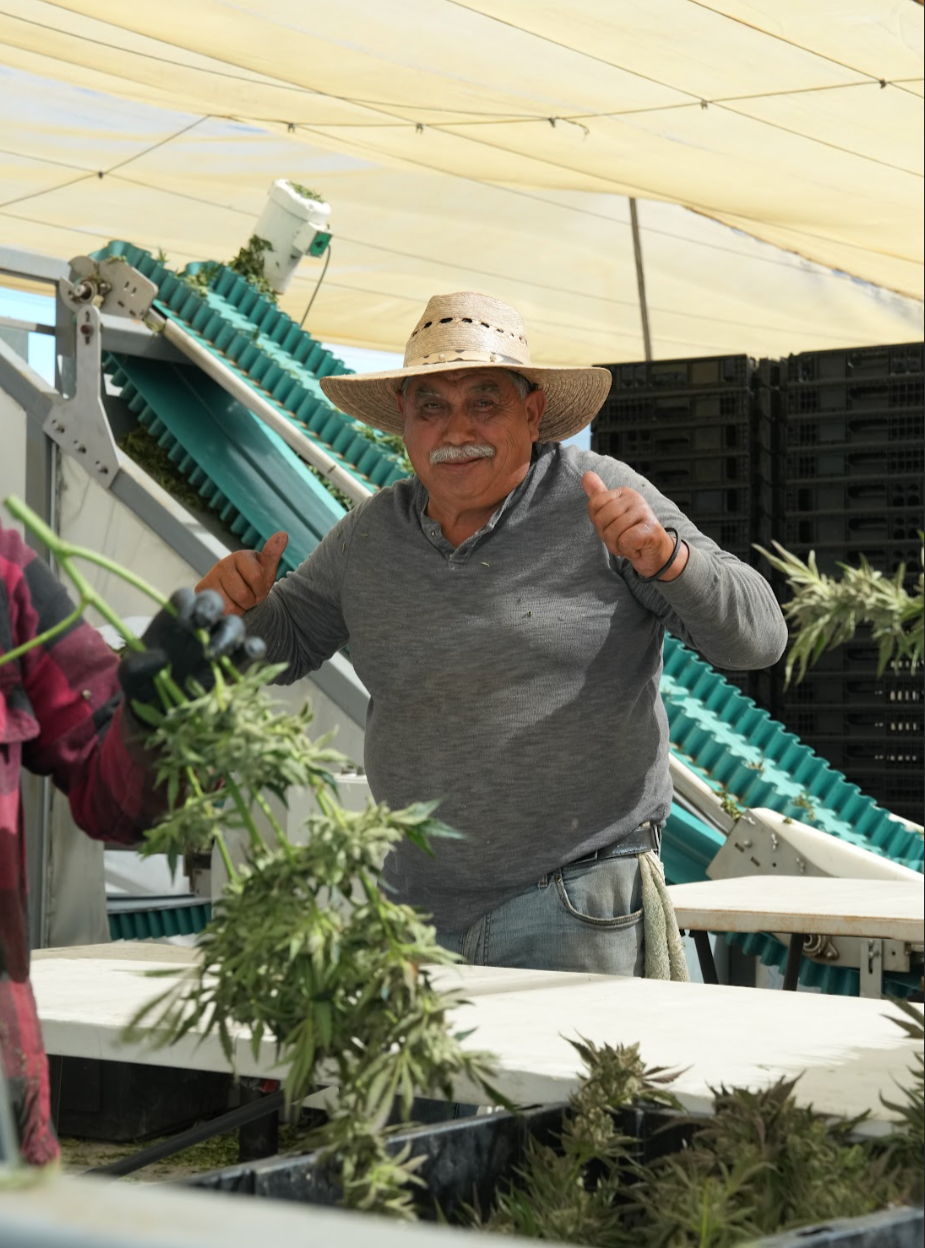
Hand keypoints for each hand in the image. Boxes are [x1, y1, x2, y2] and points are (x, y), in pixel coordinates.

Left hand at [119, 588, 266, 708]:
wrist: (158, 712)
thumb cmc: (143, 685)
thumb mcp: (129, 677)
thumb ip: (135, 666)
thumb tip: (160, 658)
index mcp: (172, 620)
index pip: (184, 597)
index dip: (187, 603)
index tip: (183, 621)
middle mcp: (198, 626)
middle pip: (213, 601)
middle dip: (210, 607)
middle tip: (202, 623)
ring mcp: (218, 643)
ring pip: (234, 624)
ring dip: (228, 634)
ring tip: (213, 655)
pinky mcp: (233, 663)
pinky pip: (249, 649)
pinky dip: (254, 648)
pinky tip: (250, 653)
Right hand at [195, 531, 287, 615]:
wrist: (237, 597)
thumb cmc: (254, 583)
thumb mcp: (266, 571)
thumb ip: (273, 554)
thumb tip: (283, 534)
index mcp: (240, 556)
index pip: (257, 578)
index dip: (261, 590)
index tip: (258, 587)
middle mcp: (222, 564)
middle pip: (243, 594)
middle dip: (250, 601)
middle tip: (247, 596)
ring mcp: (209, 578)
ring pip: (231, 606)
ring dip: (239, 609)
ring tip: (237, 600)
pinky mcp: (201, 593)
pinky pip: (220, 612)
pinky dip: (228, 614)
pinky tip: (227, 605)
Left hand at [582, 472, 687, 580]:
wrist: (655, 552)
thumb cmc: (632, 534)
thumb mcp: (611, 514)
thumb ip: (599, 496)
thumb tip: (586, 475)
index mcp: (624, 493)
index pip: (593, 505)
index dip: (598, 523)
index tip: (612, 527)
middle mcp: (635, 498)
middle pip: (600, 519)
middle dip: (606, 536)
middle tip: (621, 539)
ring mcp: (644, 511)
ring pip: (612, 532)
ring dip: (617, 546)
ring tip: (629, 544)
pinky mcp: (650, 528)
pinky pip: (624, 541)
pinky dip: (627, 550)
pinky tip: (637, 547)